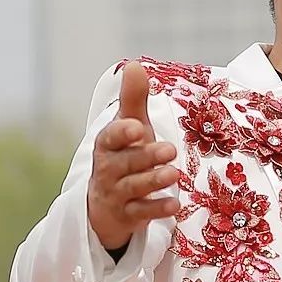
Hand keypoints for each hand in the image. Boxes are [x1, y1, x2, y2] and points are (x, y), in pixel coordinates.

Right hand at [87, 62, 181, 251]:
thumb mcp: (131, 129)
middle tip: (170, 150)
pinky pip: (140, 213)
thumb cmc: (125, 158)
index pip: (110, 137)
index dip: (122, 133)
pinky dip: (156, 209)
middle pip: (125, 163)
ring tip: (174, 174)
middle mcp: (108, 169)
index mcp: (108, 145)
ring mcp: (116, 194)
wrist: (107, 205)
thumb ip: (133, 100)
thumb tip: (134, 65)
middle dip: (146, 156)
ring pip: (133, 188)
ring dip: (153, 181)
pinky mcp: (126, 216)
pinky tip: (175, 205)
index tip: (136, 126)